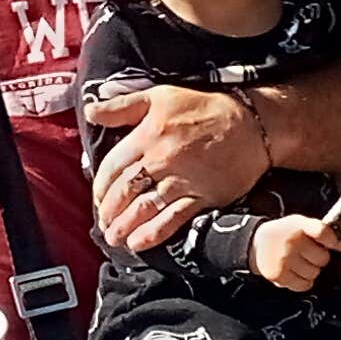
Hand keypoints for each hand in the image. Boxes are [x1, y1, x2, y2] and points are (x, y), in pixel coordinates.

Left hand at [87, 84, 269, 251]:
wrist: (251, 124)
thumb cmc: (204, 107)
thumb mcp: (159, 96)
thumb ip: (121, 106)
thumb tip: (90, 112)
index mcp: (147, 136)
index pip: (112, 167)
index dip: (101, 186)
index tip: (98, 198)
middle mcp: (160, 161)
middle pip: (125, 191)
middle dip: (109, 210)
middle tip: (104, 222)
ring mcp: (182, 181)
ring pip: (144, 208)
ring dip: (125, 226)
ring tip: (114, 238)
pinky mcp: (202, 197)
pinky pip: (173, 219)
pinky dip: (154, 233)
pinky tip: (138, 243)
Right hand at [252, 213, 340, 292]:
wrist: (257, 243)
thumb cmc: (285, 233)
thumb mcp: (303, 225)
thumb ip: (326, 235)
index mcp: (298, 225)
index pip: (323, 232)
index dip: (333, 241)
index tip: (333, 244)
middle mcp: (291, 242)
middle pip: (323, 258)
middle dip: (318, 258)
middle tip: (307, 254)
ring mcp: (284, 260)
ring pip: (314, 273)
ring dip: (311, 271)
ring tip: (299, 263)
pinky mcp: (278, 275)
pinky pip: (304, 285)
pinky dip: (303, 282)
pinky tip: (295, 273)